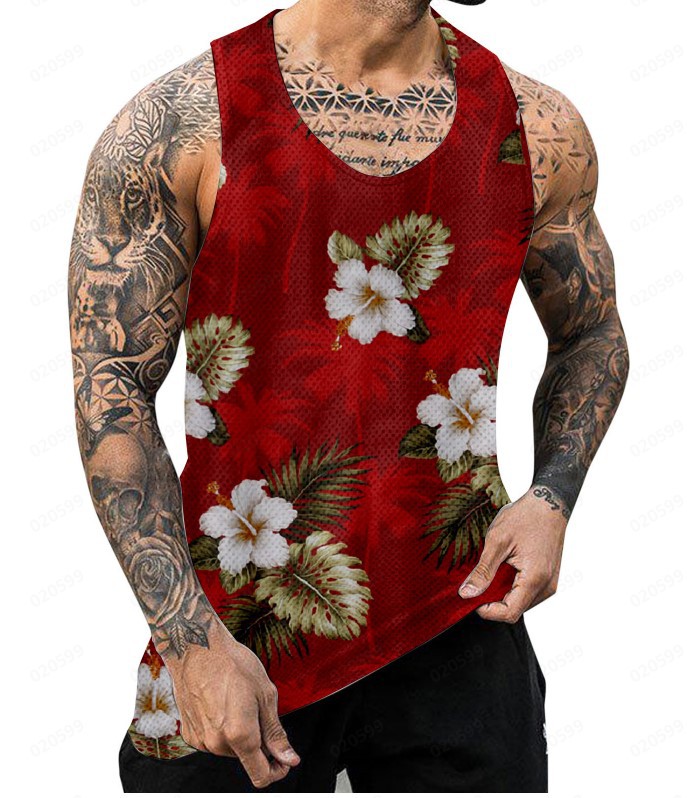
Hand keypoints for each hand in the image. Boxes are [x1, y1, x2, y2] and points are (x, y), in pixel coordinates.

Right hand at [163, 618, 299, 787]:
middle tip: (257, 709)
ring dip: (239, 735)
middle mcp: (217, 743)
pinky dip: (222, 728)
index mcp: (240, 735)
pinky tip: (222, 703)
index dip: (277, 770)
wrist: (196, 646)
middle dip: (258, 742)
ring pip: (230, 749)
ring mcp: (200, 738)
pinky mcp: (189, 732)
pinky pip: (213, 739)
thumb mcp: (265, 694)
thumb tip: (288, 758)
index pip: (261, 775)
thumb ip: (275, 732)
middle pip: (246, 758)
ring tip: (237, 701)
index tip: (282, 758)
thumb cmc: (231, 663)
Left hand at [458, 487, 567, 622]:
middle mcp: (546, 587)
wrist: (549, 504)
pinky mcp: (549, 579)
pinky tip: (505, 569)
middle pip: (514, 609)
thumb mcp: (497, 541)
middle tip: (477, 581)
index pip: (509, 613)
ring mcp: (550, 584)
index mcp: (534, 579)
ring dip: (502, 593)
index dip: (486, 610)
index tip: (471, 596)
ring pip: (520, 603)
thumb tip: (466, 594)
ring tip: (493, 570)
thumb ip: (482, 571)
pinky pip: (527, 593)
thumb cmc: (525, 517)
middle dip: (492, 601)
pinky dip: (512, 587)